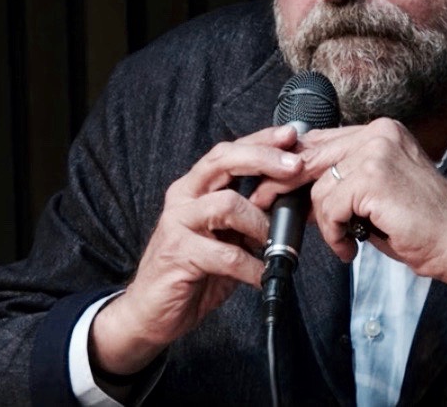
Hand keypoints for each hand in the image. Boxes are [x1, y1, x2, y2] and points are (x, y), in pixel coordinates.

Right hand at [90, 125, 302, 374]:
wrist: (150, 312)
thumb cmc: (193, 271)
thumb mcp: (226, 236)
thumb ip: (249, 214)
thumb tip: (290, 200)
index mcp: (196, 187)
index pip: (229, 151)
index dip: (261, 140)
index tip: (292, 135)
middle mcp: (183, 197)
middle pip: (224, 161)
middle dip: (264, 159)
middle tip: (296, 167)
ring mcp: (177, 223)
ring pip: (227, 204)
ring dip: (261, 223)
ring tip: (276, 244)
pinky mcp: (178, 254)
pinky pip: (226, 254)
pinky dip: (252, 266)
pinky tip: (262, 275)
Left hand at [251, 118, 446, 289]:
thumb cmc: (421, 224)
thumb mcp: (376, 192)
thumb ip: (343, 178)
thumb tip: (294, 186)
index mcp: (382, 131)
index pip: (321, 140)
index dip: (293, 164)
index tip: (273, 185)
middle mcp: (379, 133)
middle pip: (311, 156)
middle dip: (284, 185)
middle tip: (268, 207)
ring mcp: (377, 152)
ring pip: (319, 188)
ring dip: (326, 223)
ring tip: (346, 241)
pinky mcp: (373, 177)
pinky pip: (330, 207)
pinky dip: (334, 233)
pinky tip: (352, 246)